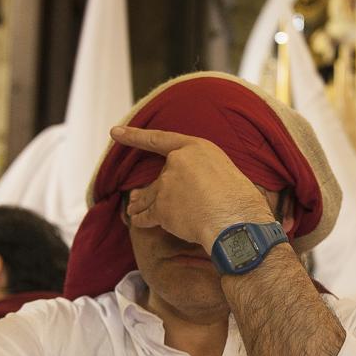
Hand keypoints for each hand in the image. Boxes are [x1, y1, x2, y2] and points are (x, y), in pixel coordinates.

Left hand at [110, 126, 275, 247]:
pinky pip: (146, 215)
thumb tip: (192, 190)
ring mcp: (167, 184)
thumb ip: (202, 173)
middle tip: (135, 200)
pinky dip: (142, 220)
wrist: (237, 220)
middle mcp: (177, 162)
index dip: (135, 136)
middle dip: (152, 191)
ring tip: (131, 212)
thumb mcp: (224, 172)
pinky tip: (139, 222)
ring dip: (141, 205)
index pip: (160, 139)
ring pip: (148, 197)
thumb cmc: (240, 200)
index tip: (115, 132)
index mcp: (196, 147)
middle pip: (159, 178)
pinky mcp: (161, 207)